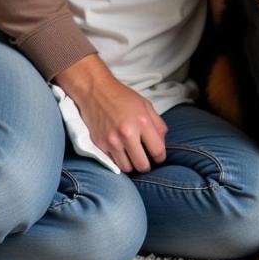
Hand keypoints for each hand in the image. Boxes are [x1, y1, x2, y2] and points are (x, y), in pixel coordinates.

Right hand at [55, 55, 167, 172]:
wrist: (96, 91)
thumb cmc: (122, 97)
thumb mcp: (146, 105)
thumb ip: (158, 125)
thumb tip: (162, 143)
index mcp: (142, 122)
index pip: (157, 150)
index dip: (161, 157)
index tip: (159, 157)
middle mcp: (127, 134)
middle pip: (142, 165)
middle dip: (147, 165)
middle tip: (146, 160)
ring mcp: (112, 141)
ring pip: (127, 168)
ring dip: (132, 165)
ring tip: (133, 156)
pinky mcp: (100, 145)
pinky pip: (113, 163)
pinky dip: (119, 161)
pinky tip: (121, 152)